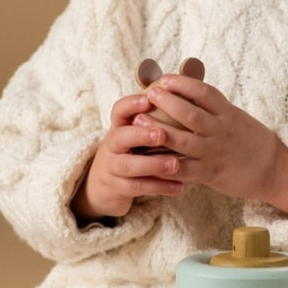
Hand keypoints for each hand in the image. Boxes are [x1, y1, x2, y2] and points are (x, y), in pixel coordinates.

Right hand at [71, 92, 186, 223]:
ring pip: (128, 165)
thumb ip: (151, 122)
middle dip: (141, 135)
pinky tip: (179, 186)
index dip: (131, 104)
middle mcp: (112, 146)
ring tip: (175, 164)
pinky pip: (137, 187)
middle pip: (120, 137)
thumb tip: (184, 101)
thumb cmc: (129, 153)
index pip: (119, 111)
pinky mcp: (117, 188)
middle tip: (162, 134)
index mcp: (118, 128)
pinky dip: (159, 187)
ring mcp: (112, 167)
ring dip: (153, 164)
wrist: (103, 186)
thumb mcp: (133, 136)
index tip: (149, 98)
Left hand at [133, 73, 287, 213]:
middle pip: (191, 114)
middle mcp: (221, 131)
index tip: (165, 78)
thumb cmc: (250, 140)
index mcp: (228, 114)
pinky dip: (166, 164)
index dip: (183, 84)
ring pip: (184, 141)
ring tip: (138, 120)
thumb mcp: (235, 116)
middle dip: (168, 102)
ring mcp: (215, 152)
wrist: (274, 169)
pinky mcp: (210, 174)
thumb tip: (185, 90)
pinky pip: (185, 169)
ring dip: (159, 130)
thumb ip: (213, 107)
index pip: (204, 93)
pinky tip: (148, 158)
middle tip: (149, 93)